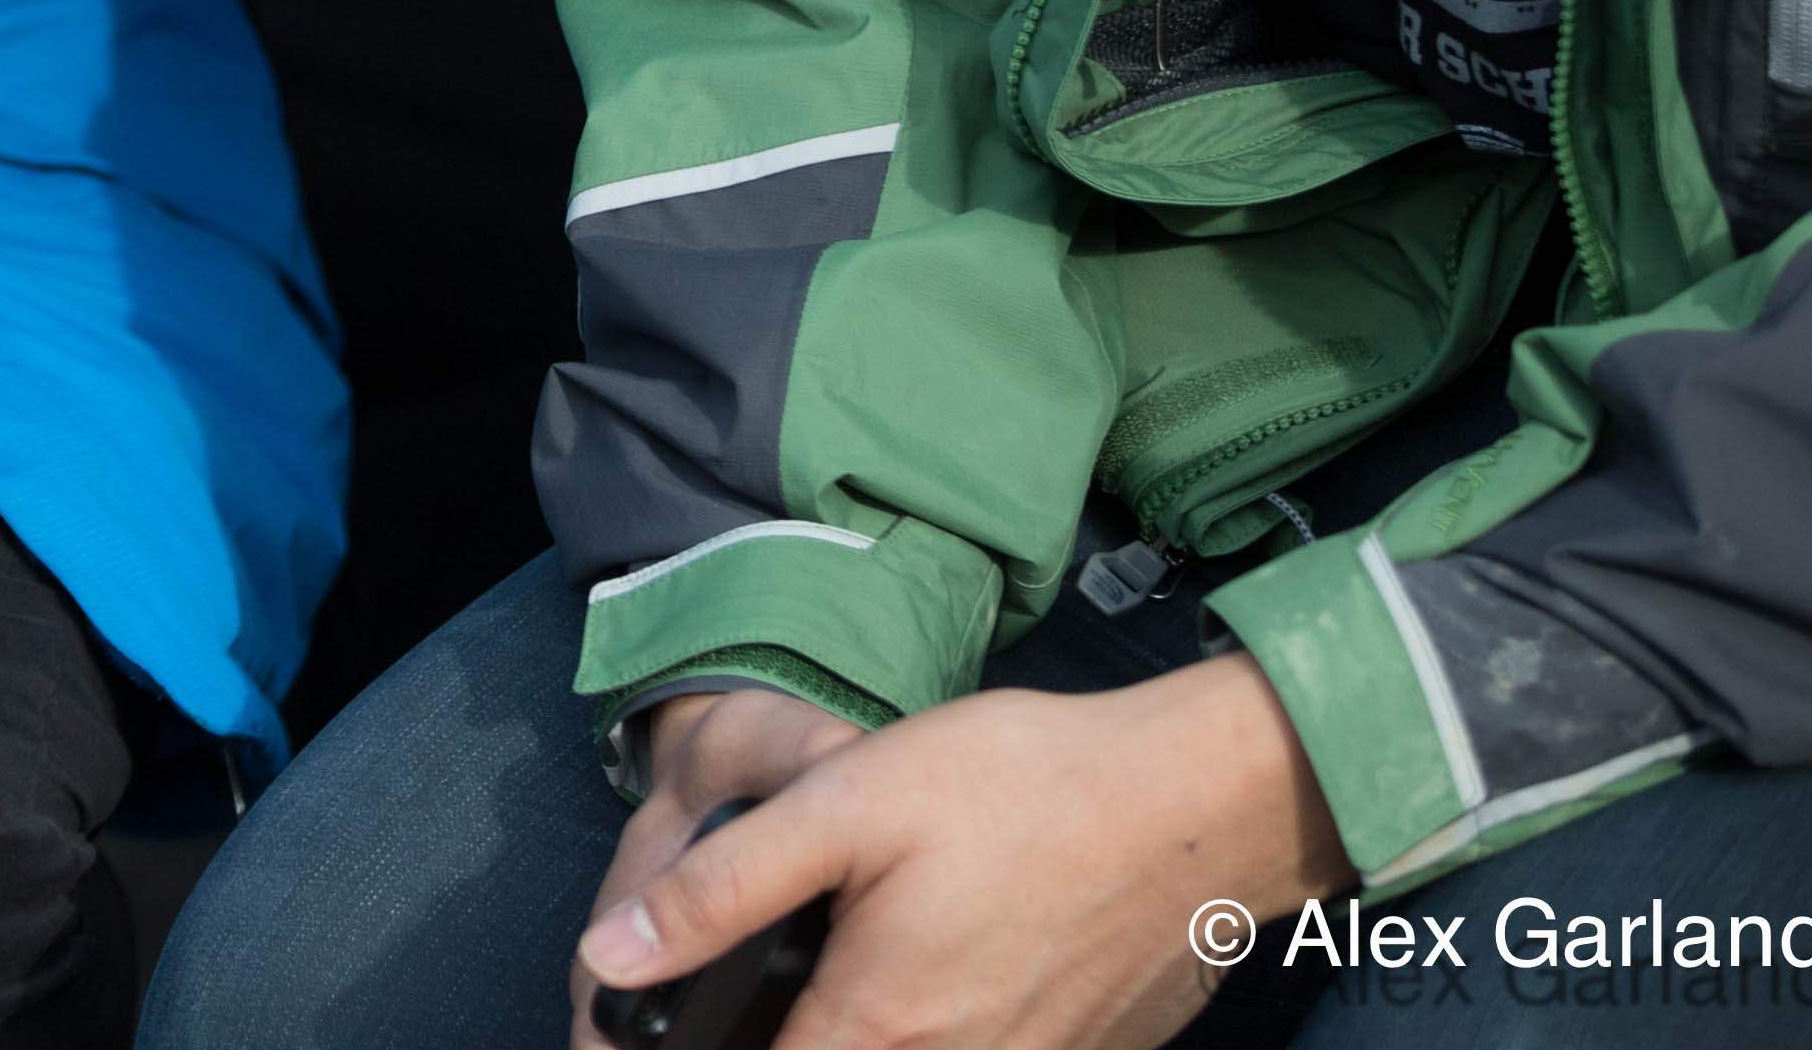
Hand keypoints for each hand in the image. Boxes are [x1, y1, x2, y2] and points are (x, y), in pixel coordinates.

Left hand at [572, 661, 1351, 1049]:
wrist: (1201, 799)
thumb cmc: (1024, 788)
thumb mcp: (844, 805)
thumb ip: (720, 891)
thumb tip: (610, 955)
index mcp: (881, 1028)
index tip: (670, 1044)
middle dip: (781, 1044)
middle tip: (765, 1003)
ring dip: (868, 1039)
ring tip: (848, 983)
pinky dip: (941, 1037)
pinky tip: (938, 981)